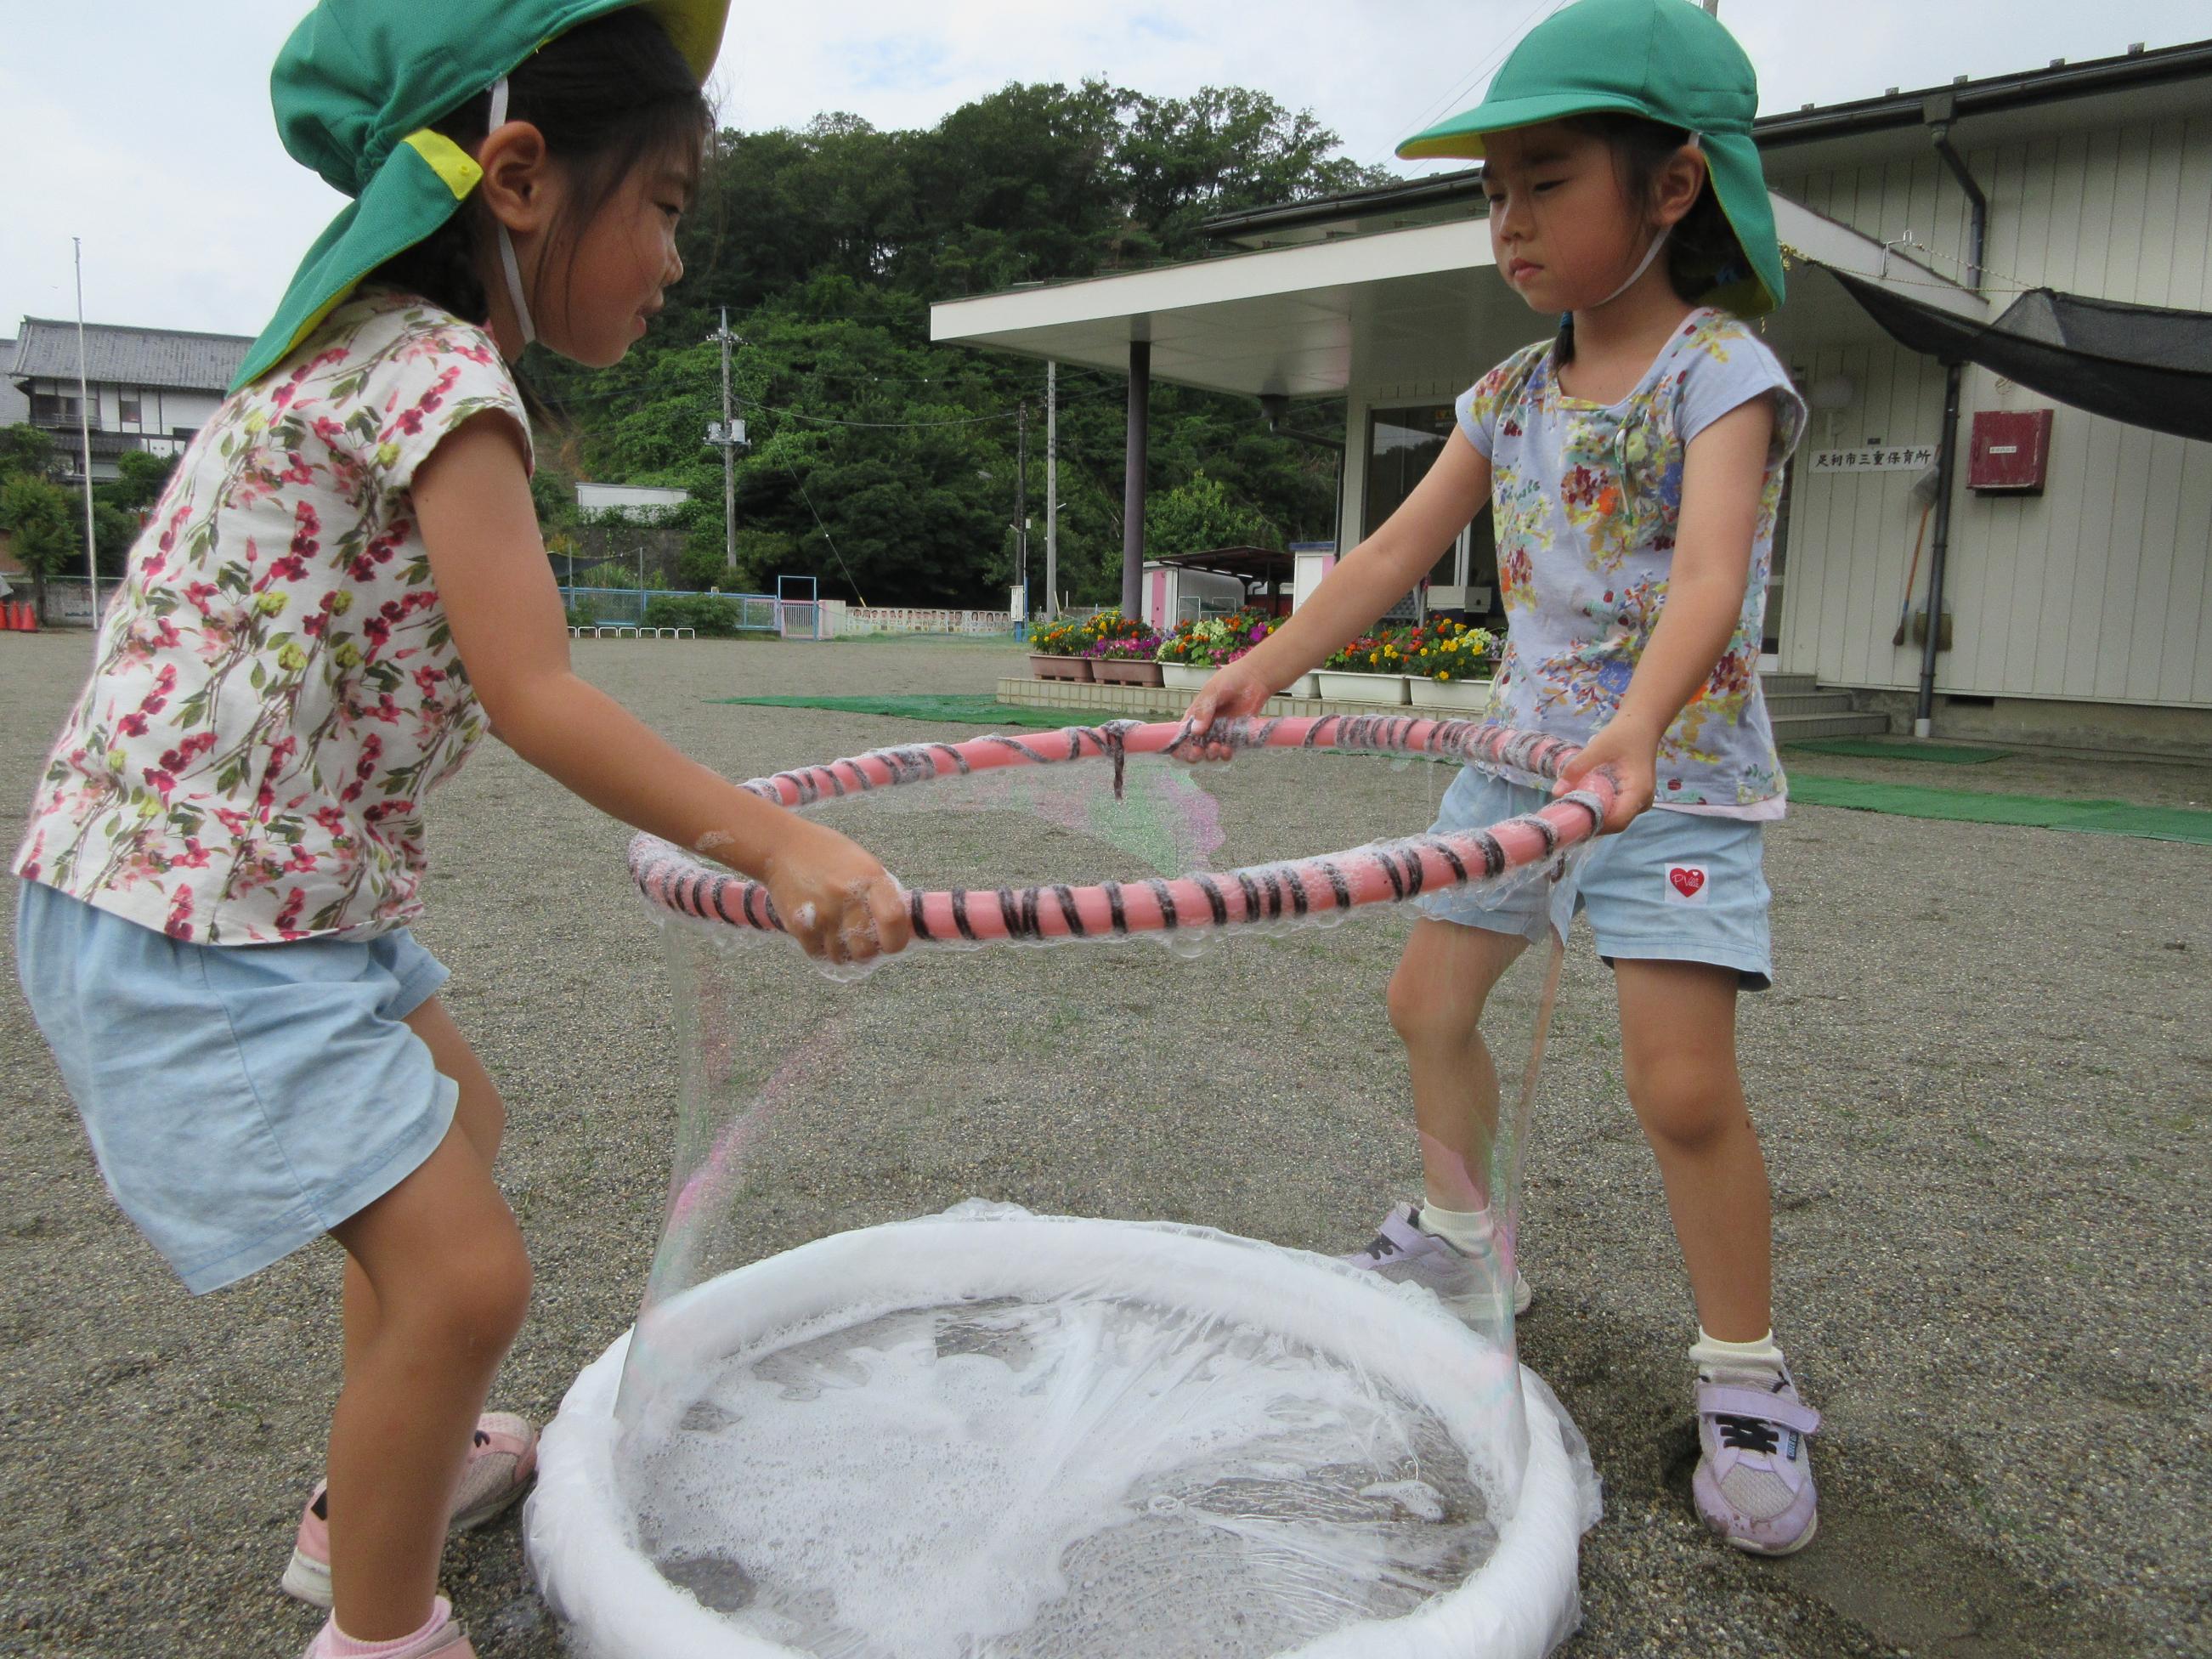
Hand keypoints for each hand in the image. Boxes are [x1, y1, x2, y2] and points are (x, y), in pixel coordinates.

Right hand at [759, 816, 913, 964]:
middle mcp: (847, 897)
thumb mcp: (863, 863)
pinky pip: (818, 954)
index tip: (891, 942)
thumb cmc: (828, 854)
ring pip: (841, 957)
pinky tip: (820, 930)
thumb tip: (897, 928)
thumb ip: (880, 894)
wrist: (781, 847)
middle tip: (860, 939)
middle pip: (866, 950)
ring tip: (837, 933)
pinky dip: (821, 949)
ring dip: (843, 951)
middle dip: (866, 951)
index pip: (894, 920)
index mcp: (870, 878)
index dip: (897, 940)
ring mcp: (823, 913)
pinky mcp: (800, 926)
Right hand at [1177, 660, 1273, 760]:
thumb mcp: (1212, 691)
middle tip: (1199, 750)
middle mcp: (1206, 728)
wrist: (1254, 679)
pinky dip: (1226, 754)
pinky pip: (1228, 751)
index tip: (1180, 752)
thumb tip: (1195, 731)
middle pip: (1195, 749)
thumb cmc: (1229, 680)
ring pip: (1211, 753)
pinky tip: (1227, 749)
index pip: (1181, 736)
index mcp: (1194, 717)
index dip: (1178, 747)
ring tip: (1217, 746)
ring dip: (1211, 755)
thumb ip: (1204, 710)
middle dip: (1195, 755)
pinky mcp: (1235, 737)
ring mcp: (1221, 734)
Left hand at [1553, 716, 1657, 833]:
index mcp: (1639, 791)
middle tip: (1563, 813)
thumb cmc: (1624, 734)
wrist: (1642, 725)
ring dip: (1591, 815)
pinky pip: (1613, 809)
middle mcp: (1642, 802)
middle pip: (1613, 824)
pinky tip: (1580, 799)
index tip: (1569, 818)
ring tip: (1569, 806)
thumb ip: (1578, 767)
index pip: (1617, 821)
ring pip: (1612, 819)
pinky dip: (1597, 807)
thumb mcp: (1598, 746)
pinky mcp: (1631, 799)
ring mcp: (1638, 802)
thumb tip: (1556, 791)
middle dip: (1589, 821)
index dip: (1593, 824)